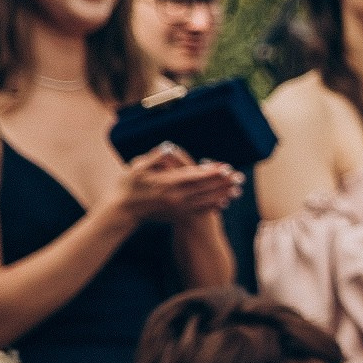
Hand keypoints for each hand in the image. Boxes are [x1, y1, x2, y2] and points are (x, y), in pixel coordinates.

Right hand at [114, 143, 242, 227]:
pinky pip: (199, 210)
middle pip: (204, 189)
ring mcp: (177, 207)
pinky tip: (224, 202)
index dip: (211, 173)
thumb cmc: (127, 185)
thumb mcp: (136, 167)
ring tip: (237, 189)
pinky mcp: (177, 214)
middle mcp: (175, 197)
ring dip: (222, 194)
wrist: (122, 210)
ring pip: (205, 200)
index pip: (194, 177)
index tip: (226, 168)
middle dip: (223, 183)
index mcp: (167, 183)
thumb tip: (168, 148)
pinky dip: (213, 205)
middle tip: (240, 177)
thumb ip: (154, 157)